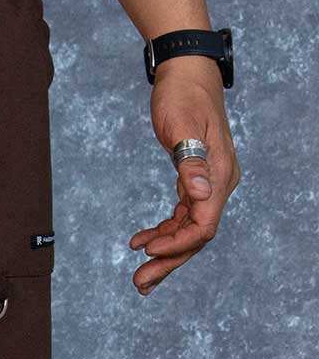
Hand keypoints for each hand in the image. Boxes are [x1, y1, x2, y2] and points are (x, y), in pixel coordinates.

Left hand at [128, 56, 240, 294]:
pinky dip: (162, 231)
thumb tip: (200, 195)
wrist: (187, 74)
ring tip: (138, 275)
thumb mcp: (182, 127)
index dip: (177, 243)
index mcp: (220, 176)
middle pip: (195, 236)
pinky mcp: (194, 180)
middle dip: (168, 261)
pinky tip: (139, 242)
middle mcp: (218, 185)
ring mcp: (207, 184)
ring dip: (163, 253)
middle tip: (139, 284)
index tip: (147, 252)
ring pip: (187, 230)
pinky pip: (181, 215)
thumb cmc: (183, 96)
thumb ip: (190, 162)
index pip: (204, 225)